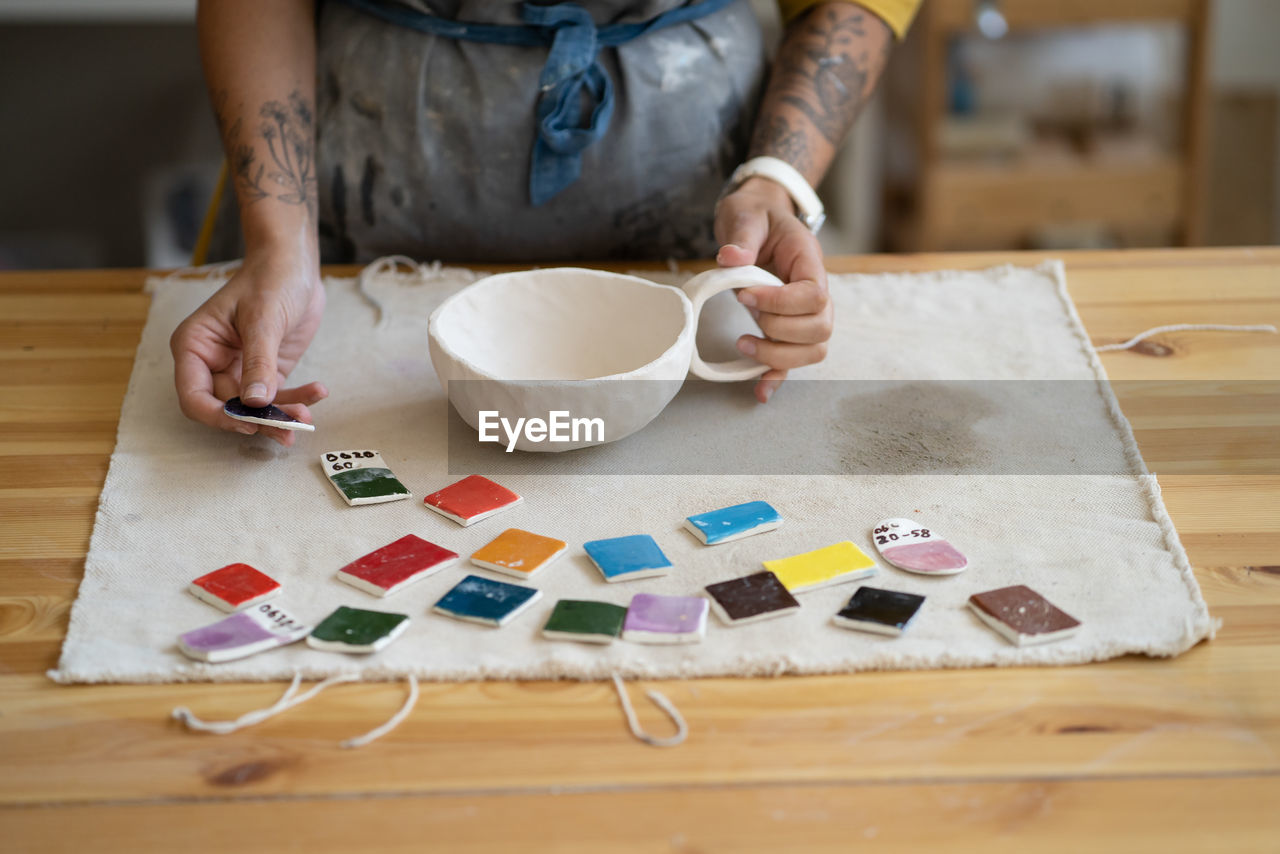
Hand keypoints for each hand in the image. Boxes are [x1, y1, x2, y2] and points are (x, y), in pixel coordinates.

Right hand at [170, 252, 327, 445]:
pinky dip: (296, 400)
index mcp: (195, 346)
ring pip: (254, 409)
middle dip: (258, 420)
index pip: (193, 396)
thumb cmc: (270, 279)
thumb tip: (256, 402)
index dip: (217, 416)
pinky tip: (317, 393)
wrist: (294, 266)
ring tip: (307, 417)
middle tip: (289, 428)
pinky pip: (277, 397)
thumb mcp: (263, 319)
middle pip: (227, 409)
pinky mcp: (266, 372)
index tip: (248, 423)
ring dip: (281, 416)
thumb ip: (258, 361)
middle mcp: (212, 363)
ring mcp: (239, 370)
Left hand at [714, 176, 832, 402]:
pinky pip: (793, 359)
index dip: (781, 302)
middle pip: (821, 328)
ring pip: (814, 349)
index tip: (744, 294)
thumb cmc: (755, 215)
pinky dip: (778, 377)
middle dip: (780, 330)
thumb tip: (731, 258)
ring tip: (743, 344)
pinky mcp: (787, 327)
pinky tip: (759, 391)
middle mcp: (814, 289)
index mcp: (809, 261)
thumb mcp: (745, 214)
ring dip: (779, 356)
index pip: (815, 294)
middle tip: (748, 315)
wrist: (757, 218)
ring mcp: (804, 312)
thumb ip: (742, 235)